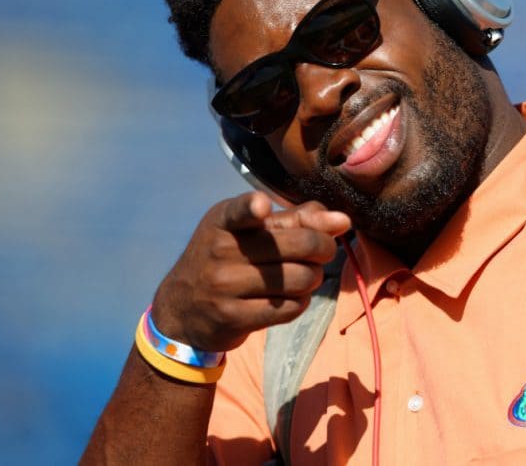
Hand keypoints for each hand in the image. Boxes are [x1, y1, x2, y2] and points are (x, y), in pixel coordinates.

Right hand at [150, 192, 350, 351]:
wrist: (183, 307)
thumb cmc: (229, 257)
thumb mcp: (250, 230)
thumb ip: (295, 219)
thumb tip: (342, 220)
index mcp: (224, 220)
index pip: (239, 211)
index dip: (253, 207)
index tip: (262, 207)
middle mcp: (221, 251)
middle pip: (301, 244)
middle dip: (324, 248)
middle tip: (323, 252)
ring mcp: (224, 286)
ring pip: (301, 278)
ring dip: (313, 278)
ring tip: (304, 276)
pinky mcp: (232, 316)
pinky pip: (290, 307)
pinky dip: (300, 302)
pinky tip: (290, 297)